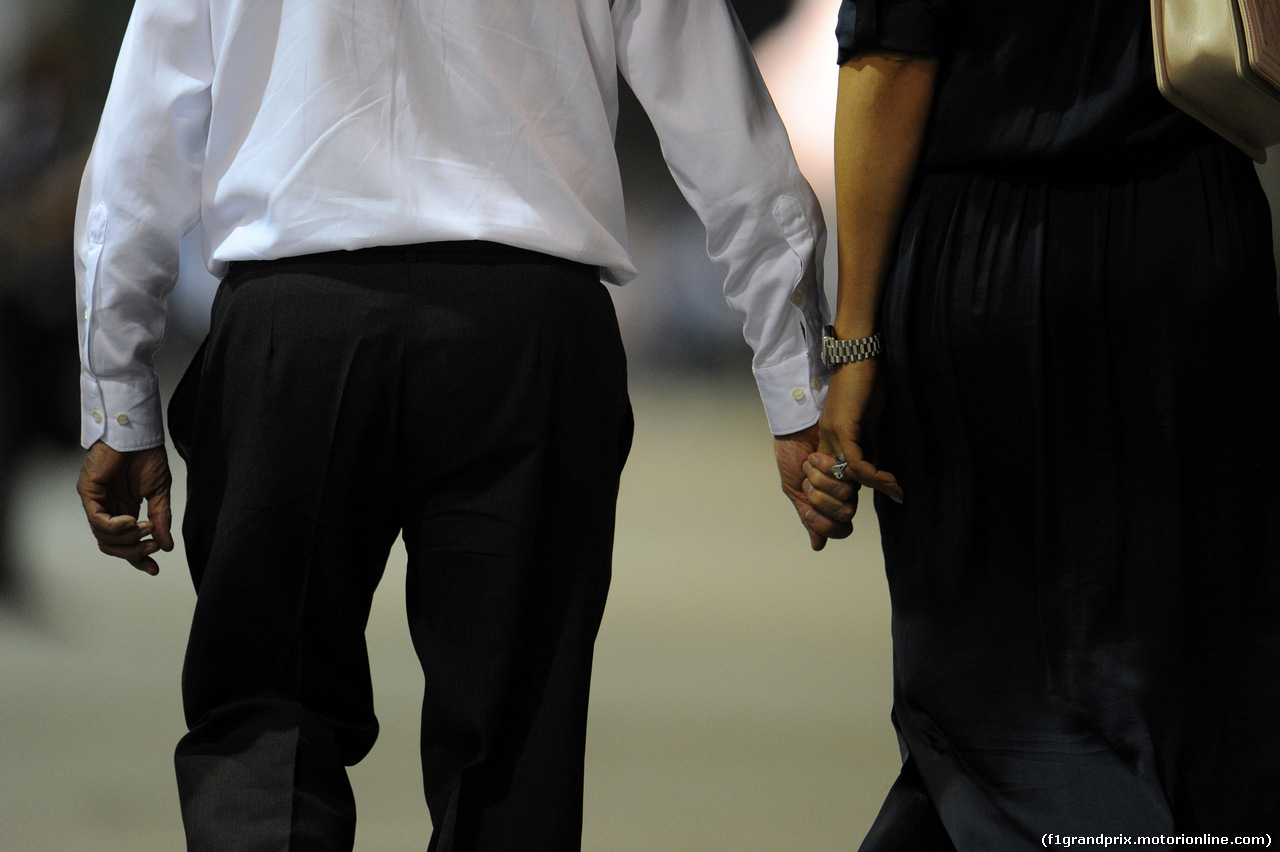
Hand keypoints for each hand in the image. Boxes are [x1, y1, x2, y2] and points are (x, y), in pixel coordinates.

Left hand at [76, 441, 174, 575]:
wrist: (138, 433)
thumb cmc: (147, 456)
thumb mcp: (160, 492)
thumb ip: (161, 519)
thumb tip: (166, 546)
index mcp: (124, 509)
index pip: (126, 542)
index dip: (139, 557)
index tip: (154, 568)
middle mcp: (108, 508)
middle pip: (112, 546)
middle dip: (134, 551)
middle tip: (153, 545)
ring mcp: (96, 502)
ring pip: (103, 537)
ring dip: (127, 539)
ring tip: (146, 528)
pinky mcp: (88, 492)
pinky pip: (97, 520)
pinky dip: (115, 527)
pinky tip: (132, 521)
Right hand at [775, 424, 854, 550]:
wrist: (792, 431)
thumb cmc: (791, 457)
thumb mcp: (794, 490)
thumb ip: (807, 516)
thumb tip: (818, 546)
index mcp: (828, 506)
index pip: (840, 529)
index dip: (825, 522)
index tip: (808, 507)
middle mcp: (843, 494)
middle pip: (845, 513)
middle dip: (821, 498)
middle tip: (808, 480)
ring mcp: (850, 478)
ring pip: (848, 495)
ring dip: (822, 479)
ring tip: (810, 464)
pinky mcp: (854, 459)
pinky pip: (849, 474)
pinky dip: (827, 467)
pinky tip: (817, 456)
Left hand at [809, 358, 901, 511]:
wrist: (859, 353)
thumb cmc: (866, 381)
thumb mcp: (870, 419)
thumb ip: (871, 442)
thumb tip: (879, 464)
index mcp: (831, 436)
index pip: (838, 471)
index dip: (859, 484)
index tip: (885, 488)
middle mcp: (827, 437)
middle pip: (839, 477)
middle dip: (866, 488)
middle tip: (893, 492)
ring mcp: (832, 433)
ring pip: (848, 473)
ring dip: (875, 484)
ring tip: (896, 489)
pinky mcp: (842, 427)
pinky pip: (855, 462)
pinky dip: (873, 474)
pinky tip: (889, 478)